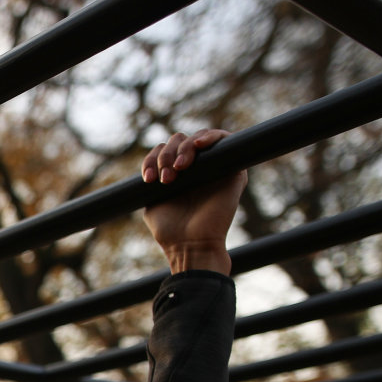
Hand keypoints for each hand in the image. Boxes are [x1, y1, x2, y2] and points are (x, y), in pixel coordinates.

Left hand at [141, 129, 245, 275]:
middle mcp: (196, 170)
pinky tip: (198, 146)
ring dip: (184, 148)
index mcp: (177, 176)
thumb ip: (154, 181)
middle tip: (166, 177)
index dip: (152, 159)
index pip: (163, 151)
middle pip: (179, 141)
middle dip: (167, 154)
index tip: (148, 179)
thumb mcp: (153, 202)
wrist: (191, 245)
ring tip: (179, 167)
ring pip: (198, 138)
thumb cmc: (171, 230)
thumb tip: (154, 165)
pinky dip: (211, 136)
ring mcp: (214, 168)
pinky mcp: (233, 170)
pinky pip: (225, 139)